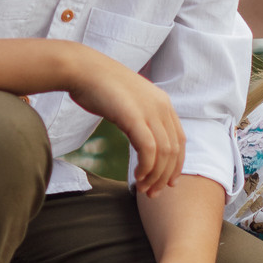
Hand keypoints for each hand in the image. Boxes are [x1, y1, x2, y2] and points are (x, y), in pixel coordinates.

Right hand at [63, 47, 184, 196]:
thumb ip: (140, 117)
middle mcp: (162, 107)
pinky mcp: (134, 117)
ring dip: (155, 176)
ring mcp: (150, 111)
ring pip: (164, 153)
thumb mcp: (129, 102)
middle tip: (152, 193)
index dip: (176, 165)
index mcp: (163, 103)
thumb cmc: (99, 87)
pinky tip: (137, 176)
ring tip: (143, 188)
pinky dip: (146, 167)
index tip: (167, 182)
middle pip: (174, 151)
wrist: (82, 69)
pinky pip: (149, 149)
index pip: (179, 141)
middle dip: (165, 176)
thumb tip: (140, 136)